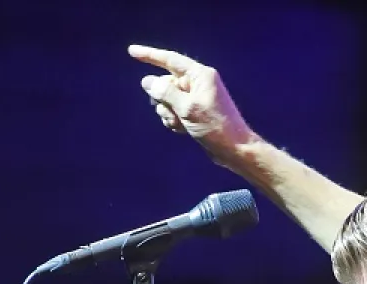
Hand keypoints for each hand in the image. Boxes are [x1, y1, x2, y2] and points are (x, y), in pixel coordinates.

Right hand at [129, 45, 256, 162]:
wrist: (234, 150)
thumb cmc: (215, 127)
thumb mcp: (187, 108)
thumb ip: (165, 93)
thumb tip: (147, 81)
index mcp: (200, 75)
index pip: (170, 60)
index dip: (150, 55)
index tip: (132, 51)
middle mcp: (198, 83)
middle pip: (166, 83)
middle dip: (162, 99)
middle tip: (171, 113)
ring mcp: (196, 98)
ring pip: (168, 99)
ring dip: (168, 112)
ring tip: (178, 124)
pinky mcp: (195, 112)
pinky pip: (175, 111)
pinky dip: (174, 120)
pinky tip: (182, 130)